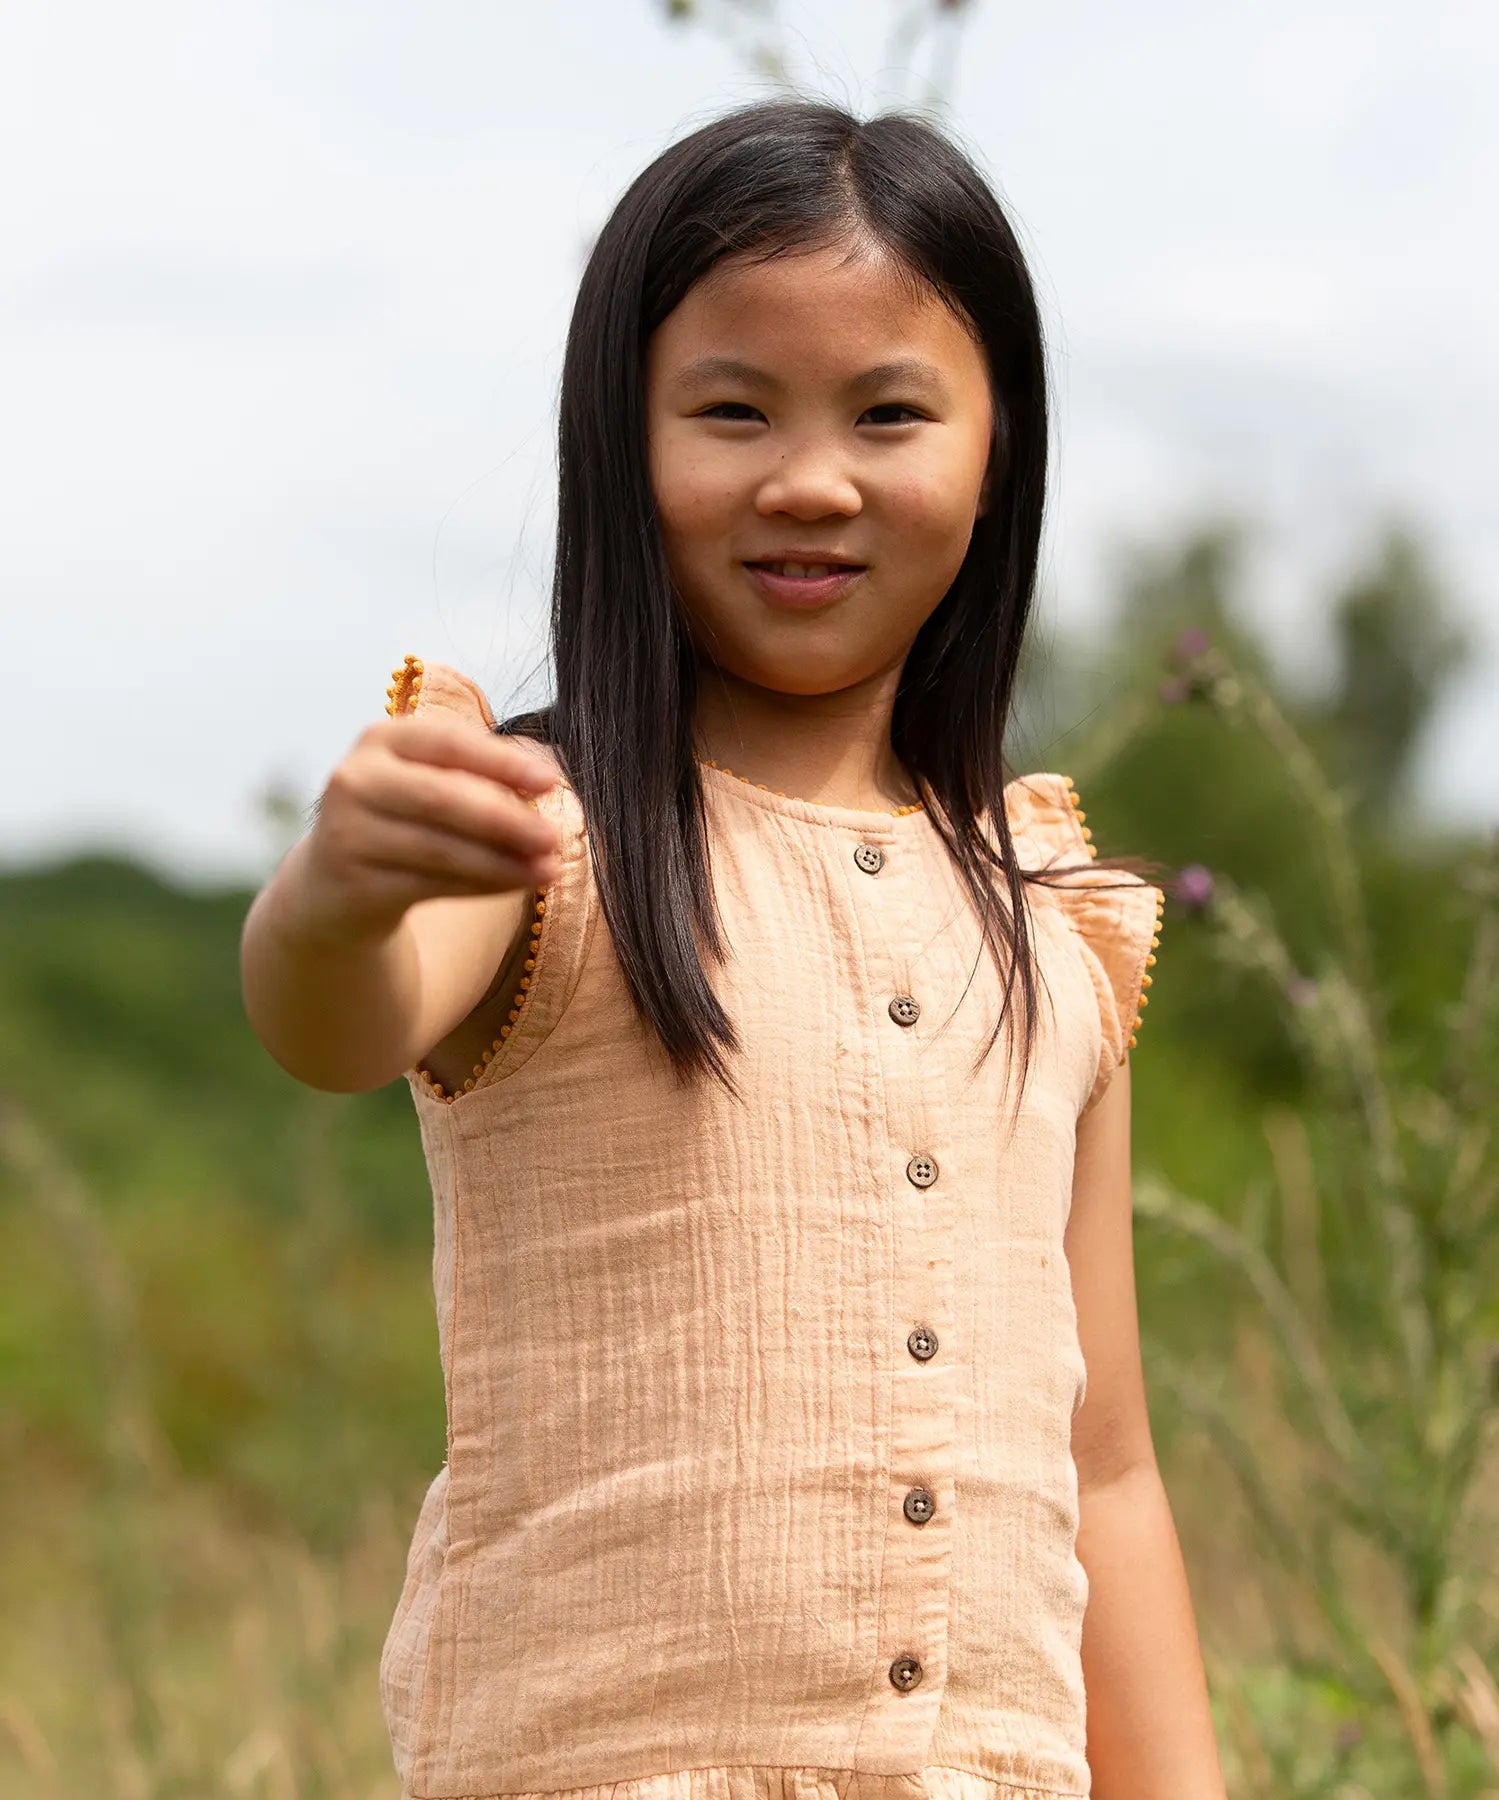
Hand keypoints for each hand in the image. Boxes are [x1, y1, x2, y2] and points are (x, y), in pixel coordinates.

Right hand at [299, 715, 562, 937]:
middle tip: (554, 837)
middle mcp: (356, 779)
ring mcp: (346, 832)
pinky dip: (480, 886)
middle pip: (443, 797)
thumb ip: (479, 779)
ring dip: (502, 862)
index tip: (551, 781)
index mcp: (382, 738)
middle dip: (506, 819)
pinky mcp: (352, 883)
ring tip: (548, 869)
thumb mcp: (430, 784)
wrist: (335, 884)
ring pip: (439, 848)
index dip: (502, 761)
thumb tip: (545, 788)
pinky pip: (429, 885)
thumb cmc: (403, 821)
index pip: (449, 742)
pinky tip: (516, 885)